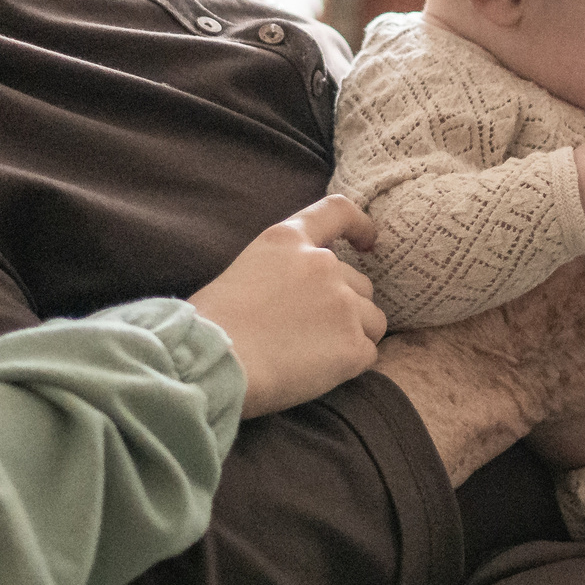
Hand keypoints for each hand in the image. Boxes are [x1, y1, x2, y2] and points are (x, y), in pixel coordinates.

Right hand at [189, 197, 385, 417]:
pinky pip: (369, 354)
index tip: (369, 243)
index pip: (337, 211)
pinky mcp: (353, 345)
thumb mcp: (244, 270)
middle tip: (311, 333)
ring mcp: (343, 303)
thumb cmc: (213, 325)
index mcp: (289, 240)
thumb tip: (296, 294)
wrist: (213, 361)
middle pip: (360, 284)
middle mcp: (323, 264)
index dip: (360, 225)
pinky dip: (351, 365)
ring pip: (372, 320)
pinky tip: (319, 373)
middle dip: (346, 306)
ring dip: (354, 335)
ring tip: (315, 356)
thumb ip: (282, 270)